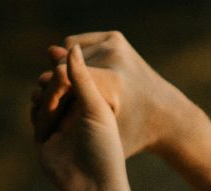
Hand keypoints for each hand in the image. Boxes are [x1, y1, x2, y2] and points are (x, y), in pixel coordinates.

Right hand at [31, 43, 125, 190]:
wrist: (91, 186)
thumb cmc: (102, 148)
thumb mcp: (95, 110)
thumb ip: (82, 79)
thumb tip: (72, 46)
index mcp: (96, 100)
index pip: (74, 75)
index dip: (64, 74)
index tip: (62, 74)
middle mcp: (79, 109)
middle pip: (57, 84)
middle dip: (52, 87)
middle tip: (53, 93)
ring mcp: (62, 121)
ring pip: (44, 97)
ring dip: (44, 100)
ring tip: (50, 108)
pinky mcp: (46, 134)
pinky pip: (36, 113)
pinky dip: (37, 113)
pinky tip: (42, 119)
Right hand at [50, 31, 200, 158]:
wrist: (166, 116)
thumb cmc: (130, 132)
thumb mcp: (97, 129)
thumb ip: (68, 99)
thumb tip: (44, 63)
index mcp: (111, 84)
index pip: (61, 77)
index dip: (52, 94)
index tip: (51, 109)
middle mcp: (113, 57)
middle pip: (63, 64)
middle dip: (59, 82)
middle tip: (66, 104)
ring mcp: (115, 44)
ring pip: (67, 52)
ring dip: (67, 71)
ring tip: (77, 93)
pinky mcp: (115, 37)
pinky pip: (77, 44)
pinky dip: (76, 59)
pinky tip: (85, 79)